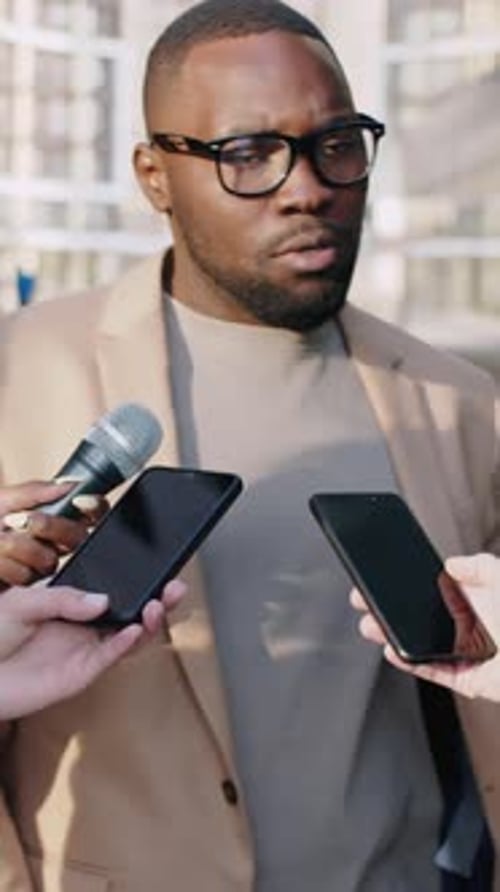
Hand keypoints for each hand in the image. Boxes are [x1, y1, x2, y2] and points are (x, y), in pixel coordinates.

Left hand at [0, 480, 106, 588]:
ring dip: (20, 547)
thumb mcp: (3, 500)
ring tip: (0, 541)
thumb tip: (68, 484)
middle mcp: (53, 541)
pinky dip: (8, 565)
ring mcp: (41, 564)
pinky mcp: (27, 587)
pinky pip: (30, 576)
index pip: (90, 511)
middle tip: (27, 520)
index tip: (82, 500)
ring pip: (50, 558)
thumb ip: (34, 491)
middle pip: (76, 536)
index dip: (93, 506)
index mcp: (53, 516)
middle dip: (51, 526)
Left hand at [0, 578, 185, 718]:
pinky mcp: (82, 673)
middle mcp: (86, 626)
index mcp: (74, 604)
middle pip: (132, 612)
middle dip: (159, 599)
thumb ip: (63, 598)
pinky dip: (126, 644)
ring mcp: (87, 649)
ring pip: (130, 635)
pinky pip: (111, 657)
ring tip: (157, 606)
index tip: (160, 566)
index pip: (114, 589)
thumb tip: (104, 600)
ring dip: (149, 622)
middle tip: (176, 587)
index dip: (138, 579)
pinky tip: (133, 630)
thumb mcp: (23, 602)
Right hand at [351, 553, 499, 702]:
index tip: (387, 579)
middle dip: (393, 610)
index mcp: (481, 603)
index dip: (411, 586)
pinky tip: (393, 650)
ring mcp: (468, 653)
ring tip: (371, 625)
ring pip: (422, 644)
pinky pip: (433, 671)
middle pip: (424, 617)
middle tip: (367, 601)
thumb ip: (481, 567)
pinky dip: (411, 662)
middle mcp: (472, 628)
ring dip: (394, 635)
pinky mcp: (468, 678)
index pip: (438, 592)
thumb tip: (453, 564)